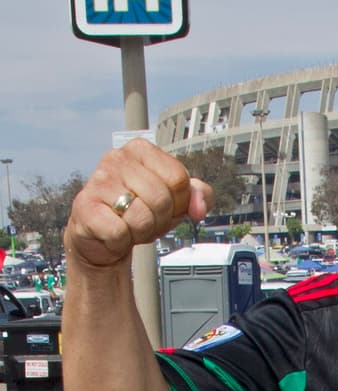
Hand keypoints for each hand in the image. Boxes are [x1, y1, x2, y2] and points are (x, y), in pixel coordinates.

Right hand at [65, 139, 210, 272]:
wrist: (104, 235)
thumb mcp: (176, 201)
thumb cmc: (141, 211)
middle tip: (146, 219)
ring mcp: (99, 181)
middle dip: (160, 219)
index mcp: (141, 150)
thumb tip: (199, 207)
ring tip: (130, 225)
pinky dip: (122, 241)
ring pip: (142, 216)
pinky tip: (115, 232)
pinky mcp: (85, 206)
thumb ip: (199, 196)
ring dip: (142, 231)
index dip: (178, 201)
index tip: (166, 206)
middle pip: (162, 198)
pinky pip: (120, 232)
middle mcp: (117, 158)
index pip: (178, 178)